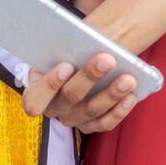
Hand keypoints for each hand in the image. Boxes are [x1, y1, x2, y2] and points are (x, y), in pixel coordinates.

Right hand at [21, 54, 139, 132]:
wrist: (80, 61)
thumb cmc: (68, 51)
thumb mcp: (60, 47)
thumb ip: (65, 47)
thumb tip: (84, 40)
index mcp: (37, 89)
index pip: (34, 99)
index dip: (49, 85)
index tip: (67, 65)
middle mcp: (53, 108)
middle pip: (69, 97)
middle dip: (89, 77)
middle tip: (107, 59)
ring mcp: (73, 119)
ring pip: (91, 110)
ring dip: (111, 94)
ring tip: (128, 79)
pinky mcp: (92, 124)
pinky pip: (105, 123)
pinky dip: (119, 111)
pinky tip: (131, 96)